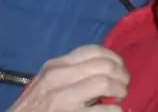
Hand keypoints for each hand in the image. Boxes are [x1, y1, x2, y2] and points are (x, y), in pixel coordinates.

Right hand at [8, 45, 129, 111]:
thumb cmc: (33, 107)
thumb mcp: (46, 83)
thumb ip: (68, 73)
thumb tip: (100, 69)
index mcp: (54, 66)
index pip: (92, 51)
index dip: (114, 58)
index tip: (119, 68)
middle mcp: (58, 78)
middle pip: (103, 65)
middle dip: (121, 75)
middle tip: (123, 85)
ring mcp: (64, 99)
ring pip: (105, 83)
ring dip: (120, 90)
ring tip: (119, 98)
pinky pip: (106, 110)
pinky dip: (116, 111)